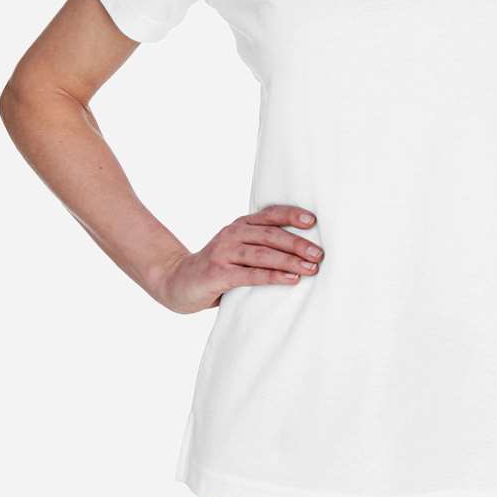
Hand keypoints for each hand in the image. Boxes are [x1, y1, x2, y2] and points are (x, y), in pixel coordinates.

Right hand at [154, 204, 323, 313]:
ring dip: (291, 260)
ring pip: (264, 253)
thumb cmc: (217, 267)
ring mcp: (224, 252)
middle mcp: (233, 233)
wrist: (177, 281)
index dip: (292, 215)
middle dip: (299, 243)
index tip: (314, 220)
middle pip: (271, 234)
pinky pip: (251, 274)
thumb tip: (303, 252)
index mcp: (240, 225)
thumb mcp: (237, 251)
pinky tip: (291, 279)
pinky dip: (274, 276)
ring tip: (312, 267)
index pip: (270, 214)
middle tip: (320, 253)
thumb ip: (260, 247)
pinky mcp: (219, 273)